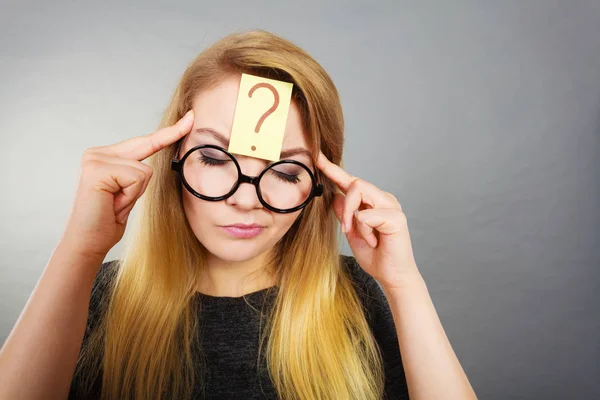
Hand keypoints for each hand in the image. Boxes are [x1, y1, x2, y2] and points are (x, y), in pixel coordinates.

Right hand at [59, 109, 194, 259]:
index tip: (191, 118)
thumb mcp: (130, 192)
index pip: (145, 141)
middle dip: (145, 176)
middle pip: (148, 151)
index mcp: (107, 155)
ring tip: (115, 204)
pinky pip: (137, 178)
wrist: (88, 242)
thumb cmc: (108, 220)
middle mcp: (98, 152)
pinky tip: (112, 203)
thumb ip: (140, 173)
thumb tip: (160, 162)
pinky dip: (131, 196)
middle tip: (119, 201)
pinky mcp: (98, 169)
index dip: (170, 132)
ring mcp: (96, 158)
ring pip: (146, 170)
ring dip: (136, 193)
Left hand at [316, 151, 419, 288]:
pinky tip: (374, 241)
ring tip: (357, 234)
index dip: (333, 169)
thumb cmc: (375, 255)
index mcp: (372, 201)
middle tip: (345, 228)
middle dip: (344, 206)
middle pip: (355, 183)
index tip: (317, 157)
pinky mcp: (396, 217)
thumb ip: (343, 214)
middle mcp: (383, 199)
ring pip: (359, 191)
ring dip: (351, 216)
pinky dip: (363, 230)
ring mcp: (392, 206)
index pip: (351, 181)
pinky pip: (366, 215)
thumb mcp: (351, 232)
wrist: (391, 276)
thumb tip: (334, 197)